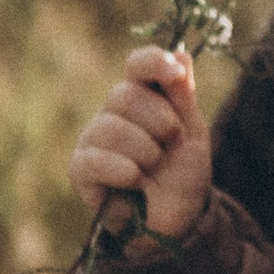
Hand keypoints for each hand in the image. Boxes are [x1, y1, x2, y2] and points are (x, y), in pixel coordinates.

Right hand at [68, 46, 210, 243]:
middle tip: (171, 145)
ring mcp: (92, 139)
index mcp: (141, 97)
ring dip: (146, 151)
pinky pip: (95, 159)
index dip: (153, 62)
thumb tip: (183, 54)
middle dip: (160, 122)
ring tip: (153, 168)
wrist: (176, 220)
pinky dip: (124, 170)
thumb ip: (184, 96)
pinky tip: (136, 181)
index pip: (136, 64)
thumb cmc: (182, 174)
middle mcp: (112, 113)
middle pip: (125, 95)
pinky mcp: (80, 170)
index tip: (175, 74)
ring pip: (112, 127)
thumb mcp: (192, 133)